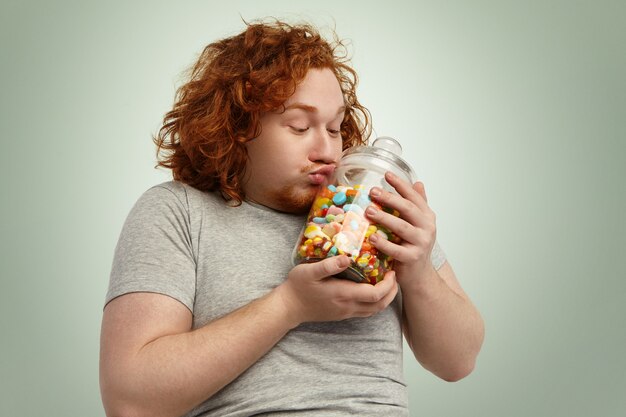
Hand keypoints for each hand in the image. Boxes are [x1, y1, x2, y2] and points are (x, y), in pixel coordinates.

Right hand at [276, 255, 397, 325]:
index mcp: (343, 294)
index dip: (388, 284)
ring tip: (387, 282)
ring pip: (374, 310)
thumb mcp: (308, 271)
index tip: (391, 271)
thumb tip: (347, 257)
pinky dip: (375, 302)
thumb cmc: (298, 286)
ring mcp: (346, 312)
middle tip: (394, 275)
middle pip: (380, 305)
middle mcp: (348, 306)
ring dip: (386, 298)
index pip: (375, 294)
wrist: (289, 307)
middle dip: (392, 292)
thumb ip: (328, 265)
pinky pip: (366, 311)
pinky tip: (372, 289)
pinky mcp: (343, 314)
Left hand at [365, 171, 436, 286]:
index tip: (386, 174)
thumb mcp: (419, 224)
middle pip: (408, 209)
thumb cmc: (414, 246)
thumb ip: (418, 204)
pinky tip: (372, 237)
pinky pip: (396, 249)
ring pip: (401, 227)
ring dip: (384, 218)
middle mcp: (427, 227)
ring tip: (369, 211)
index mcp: (427, 216)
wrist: (420, 275)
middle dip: (390, 198)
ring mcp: (421, 243)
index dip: (401, 184)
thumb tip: (418, 183)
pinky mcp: (412, 258)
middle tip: (373, 191)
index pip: (414, 196)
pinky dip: (384, 243)